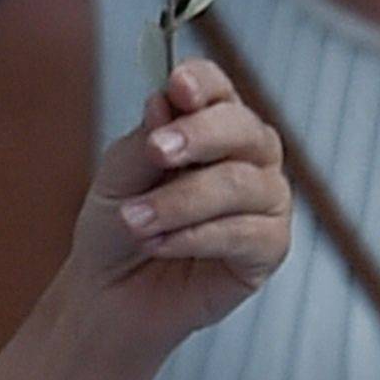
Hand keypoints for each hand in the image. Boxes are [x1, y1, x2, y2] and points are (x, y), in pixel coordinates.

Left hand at [55, 61, 288, 352]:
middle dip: (198, 136)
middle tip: (156, 152)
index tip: (177, 88)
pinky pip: (245, 232)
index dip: (202, 83)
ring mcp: (265, 201)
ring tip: (136, 221)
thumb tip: (165, 102)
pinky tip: (161, 245)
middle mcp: (248, 156)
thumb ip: (144, 141)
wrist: (110, 296)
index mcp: (211, 126)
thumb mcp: (117, 177)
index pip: (217, 88)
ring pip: (241, 183)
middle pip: (243, 128)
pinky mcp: (269, 248)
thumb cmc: (118, 228)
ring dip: (181, 202)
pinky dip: (196, 237)